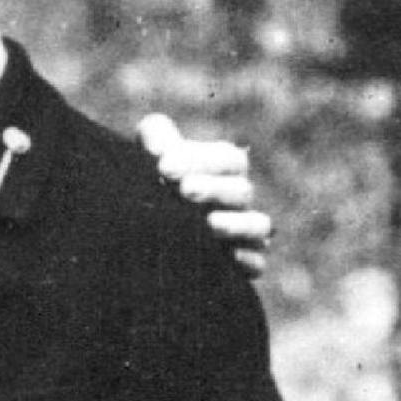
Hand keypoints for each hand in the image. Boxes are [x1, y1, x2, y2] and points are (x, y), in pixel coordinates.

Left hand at [136, 114, 271, 278]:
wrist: (142, 230)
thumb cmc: (155, 183)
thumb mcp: (150, 157)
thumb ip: (156, 137)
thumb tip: (159, 137)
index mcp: (223, 170)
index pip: (229, 159)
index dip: (200, 159)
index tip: (163, 166)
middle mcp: (237, 200)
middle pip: (241, 191)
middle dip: (214, 189)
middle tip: (184, 189)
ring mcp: (243, 232)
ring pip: (258, 225)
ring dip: (236, 224)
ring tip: (209, 223)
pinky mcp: (240, 262)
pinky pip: (256, 263)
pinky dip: (248, 259)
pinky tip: (230, 256)